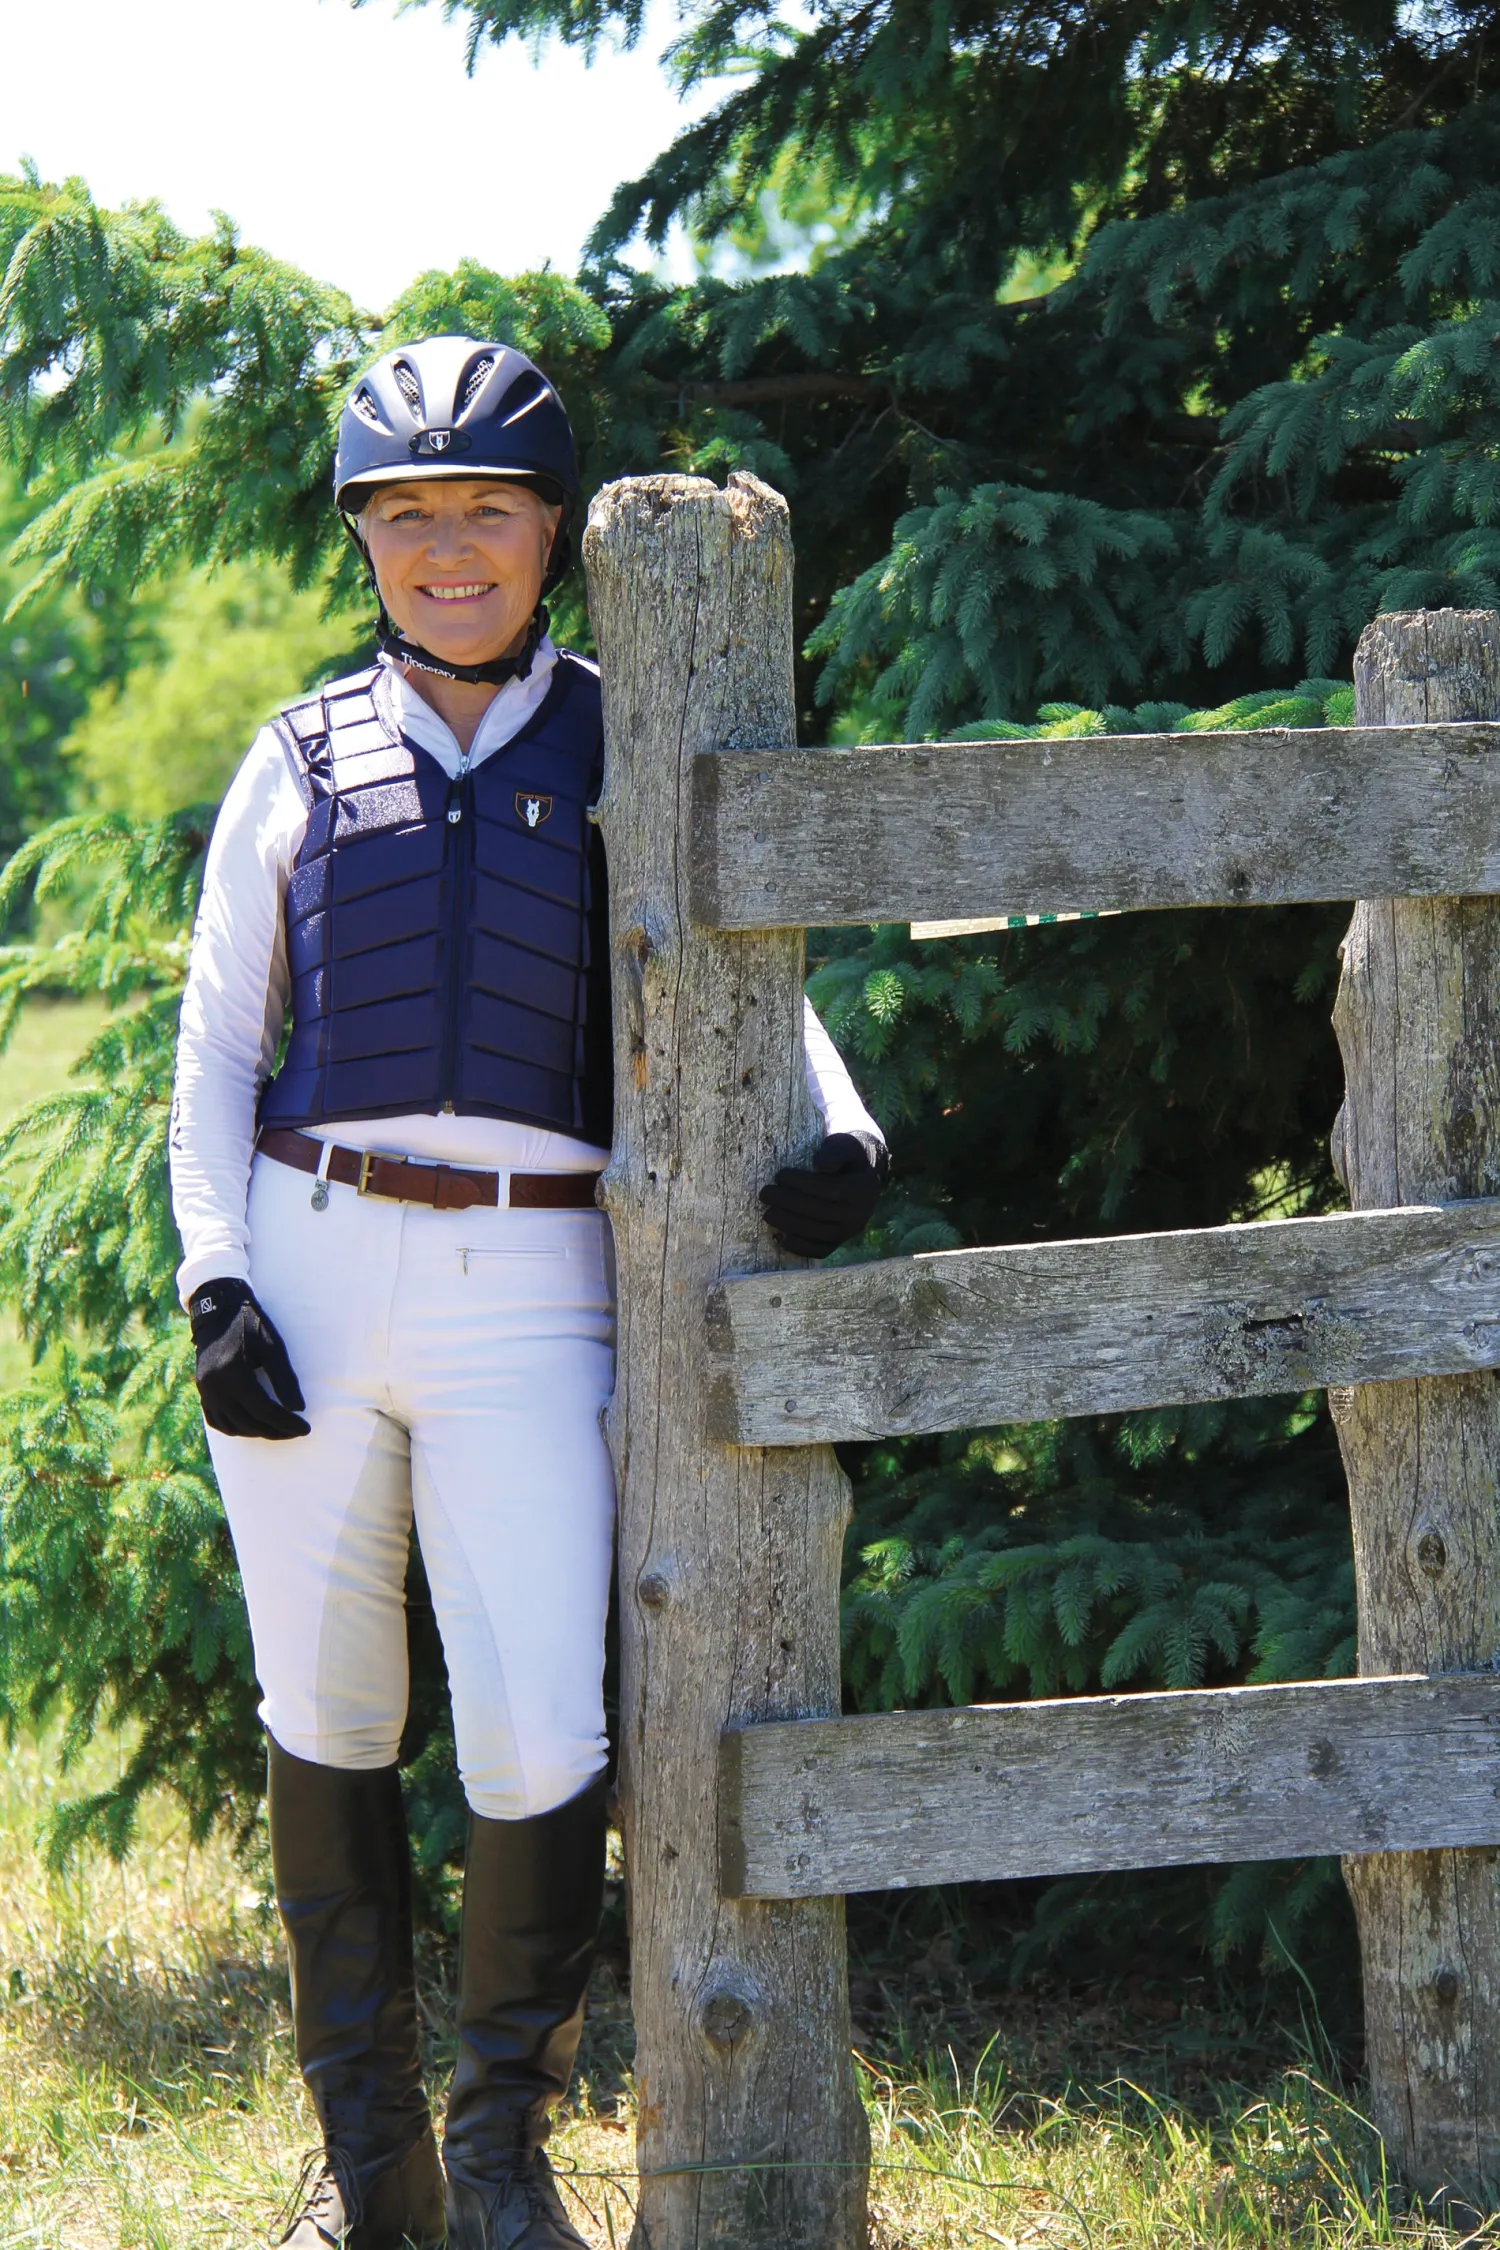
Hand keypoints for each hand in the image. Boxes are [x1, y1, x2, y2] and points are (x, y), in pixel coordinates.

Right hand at [188, 1277, 309, 1439]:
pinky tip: (253, 1426)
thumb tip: (298, 1409)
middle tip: (296, 1431)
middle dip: (276, 1431)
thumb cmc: (250, 1323)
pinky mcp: (202, 1391)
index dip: (286, 1423)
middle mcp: (214, 1387)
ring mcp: (205, 1391)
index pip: (264, 1411)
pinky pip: (217, 1420)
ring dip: (257, 1432)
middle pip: (249, 1423)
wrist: (218, 1309)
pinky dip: (236, 1428)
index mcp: (232, 1374)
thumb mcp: (273, 1345)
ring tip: (279, 1430)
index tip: (306, 1428)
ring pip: (233, 1426)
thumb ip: (285, 1378)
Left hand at [758, 1131, 888, 1258]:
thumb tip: (819, 1166)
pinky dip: (801, 1248)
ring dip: (789, 1225)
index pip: (828, 1189)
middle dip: (788, 1203)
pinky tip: (783, 1240)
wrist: (858, 1179)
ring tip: (767, 1214)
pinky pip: (821, 1250)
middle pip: (819, 1212)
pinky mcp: (840, 1242)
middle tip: (765, 1194)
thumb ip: (835, 1152)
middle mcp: (860, 1214)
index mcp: (863, 1189)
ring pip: (817, 1232)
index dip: (802, 1183)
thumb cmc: (846, 1158)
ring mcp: (850, 1232)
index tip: (780, 1175)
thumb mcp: (845, 1145)